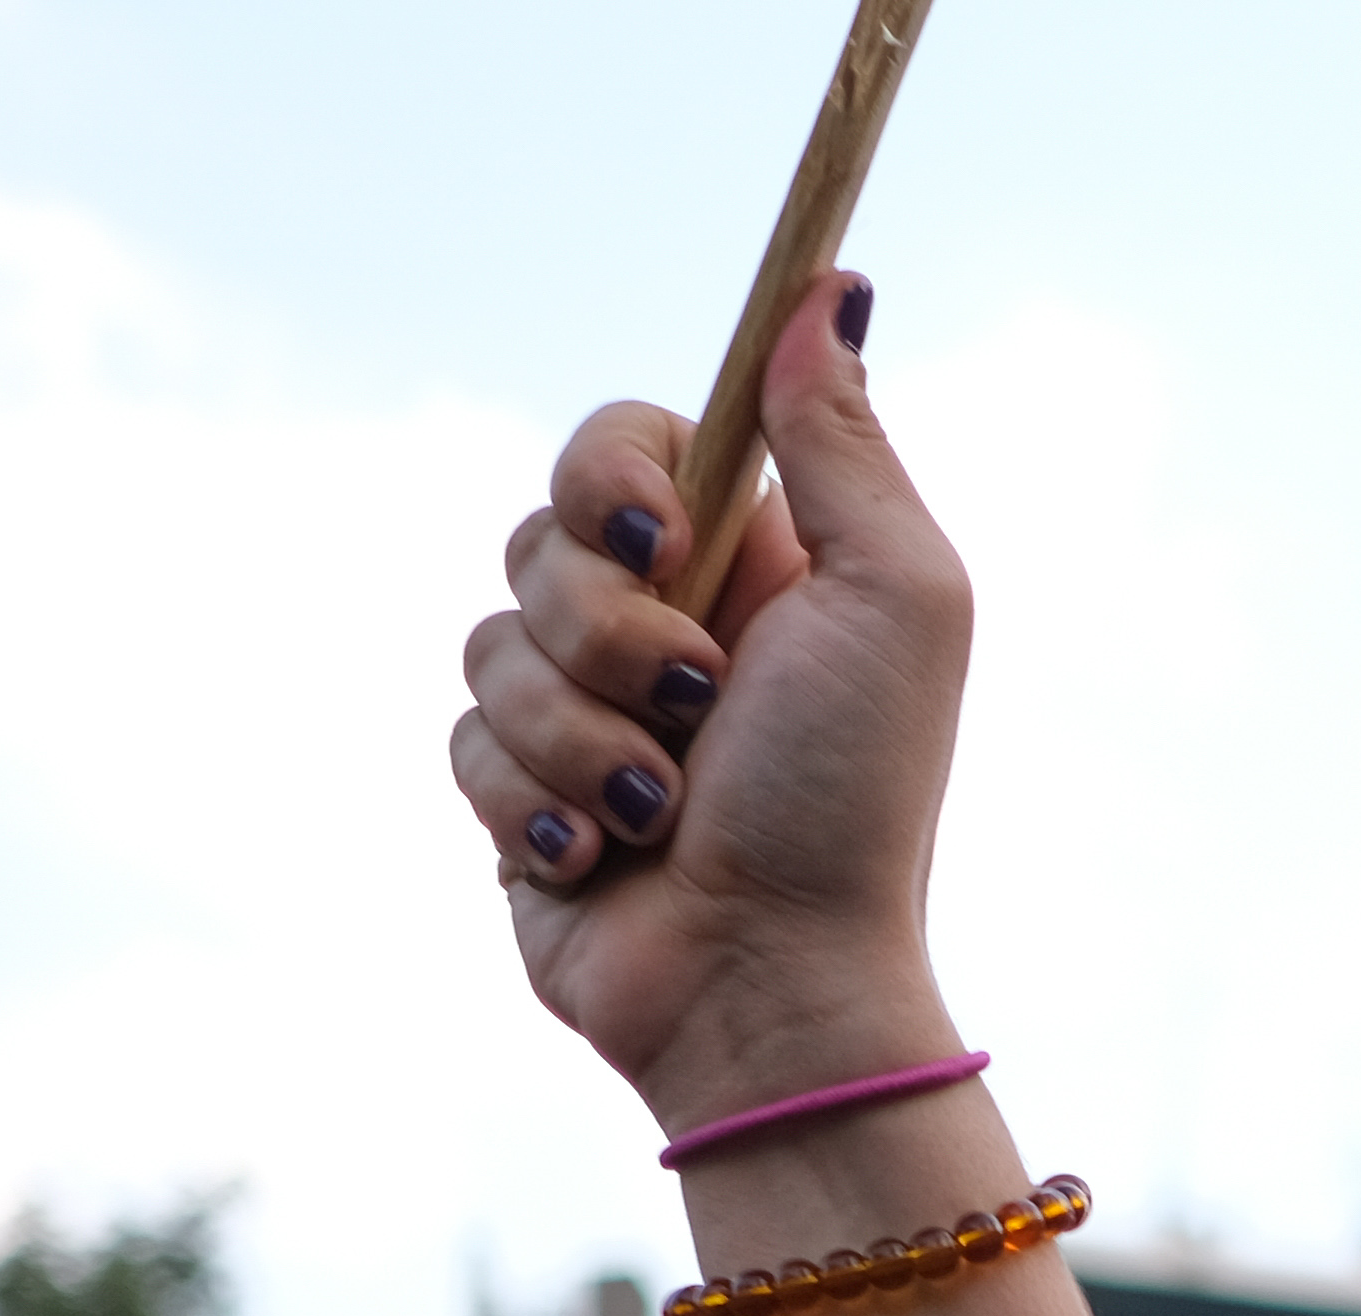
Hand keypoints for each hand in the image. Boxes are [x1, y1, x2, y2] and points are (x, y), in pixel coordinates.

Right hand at [447, 273, 970, 1130]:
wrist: (773, 981)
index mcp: (757, 562)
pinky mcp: (524, 792)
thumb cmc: (852, 799)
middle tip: (698, 700)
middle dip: (608, 627)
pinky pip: (465, 744)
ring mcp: (587, 707)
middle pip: (544, 534)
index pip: (632, 439)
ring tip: (670, 808)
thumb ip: (847, 445)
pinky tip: (615, 862)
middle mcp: (666, 623)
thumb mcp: (895, 599)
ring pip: (490, 642)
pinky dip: (545, 807)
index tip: (658, 534)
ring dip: (588, 734)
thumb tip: (826, 289)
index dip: (616, 472)